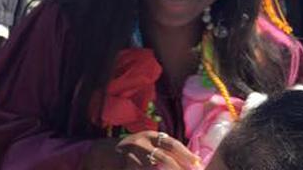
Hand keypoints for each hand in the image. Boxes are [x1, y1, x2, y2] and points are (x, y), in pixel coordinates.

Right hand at [82, 132, 200, 169]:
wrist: (104, 152)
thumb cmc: (134, 150)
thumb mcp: (148, 144)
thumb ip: (164, 149)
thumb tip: (191, 160)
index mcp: (149, 136)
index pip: (171, 143)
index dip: (185, 153)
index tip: (198, 162)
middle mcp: (140, 143)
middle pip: (163, 157)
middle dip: (178, 167)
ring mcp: (131, 155)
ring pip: (154, 166)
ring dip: (168, 169)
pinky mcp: (125, 165)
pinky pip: (143, 169)